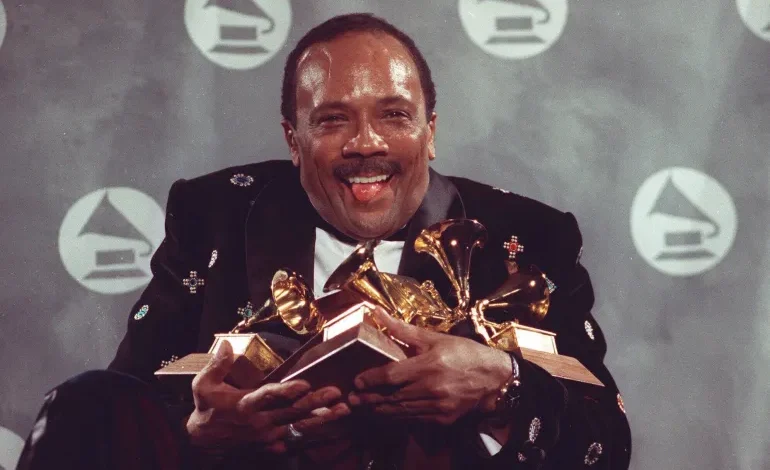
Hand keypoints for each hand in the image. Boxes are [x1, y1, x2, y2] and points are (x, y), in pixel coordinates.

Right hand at [186, 341, 350, 453]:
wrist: (202, 440)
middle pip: (291, 411)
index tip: (305, 384)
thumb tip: (227, 344)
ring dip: (321, 418)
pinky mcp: (270, 444)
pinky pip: (295, 438)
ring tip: (341, 410)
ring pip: (298, 426)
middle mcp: (259, 421)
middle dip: (315, 402)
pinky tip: (330, 425)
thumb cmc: (206, 408)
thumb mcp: (202, 385)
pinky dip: (313, 433)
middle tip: (336, 393)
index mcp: (244, 405)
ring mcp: (266, 435)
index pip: (269, 396)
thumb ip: (217, 365)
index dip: (287, 390)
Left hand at [348, 309, 511, 424]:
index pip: (391, 375)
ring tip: (365, 406)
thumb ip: (404, 330)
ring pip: (401, 411)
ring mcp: (437, 405)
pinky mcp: (442, 418)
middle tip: (353, 398)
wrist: (494, 378)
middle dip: (370, 399)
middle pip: (392, 397)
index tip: (358, 380)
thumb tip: (379, 314)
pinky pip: (414, 419)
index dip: (371, 379)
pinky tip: (388, 412)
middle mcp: (432, 387)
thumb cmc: (465, 353)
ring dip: (380, 410)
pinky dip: (398, 416)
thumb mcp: (436, 338)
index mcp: (429, 364)